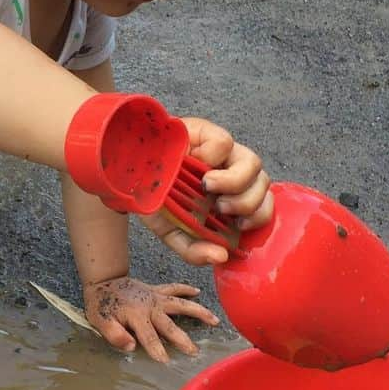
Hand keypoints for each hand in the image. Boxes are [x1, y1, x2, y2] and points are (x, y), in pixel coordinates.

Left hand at [83, 276, 218, 362]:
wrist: (102, 280)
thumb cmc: (100, 304)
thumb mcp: (99, 321)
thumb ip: (114, 334)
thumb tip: (131, 346)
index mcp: (135, 316)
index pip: (148, 336)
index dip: (157, 349)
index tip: (166, 362)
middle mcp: (149, 306)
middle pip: (169, 325)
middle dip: (182, 339)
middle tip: (195, 351)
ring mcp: (155, 297)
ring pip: (180, 304)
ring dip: (197, 311)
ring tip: (214, 319)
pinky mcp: (156, 290)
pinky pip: (174, 288)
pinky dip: (185, 289)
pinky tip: (198, 292)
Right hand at [140, 118, 272, 264]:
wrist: (125, 175)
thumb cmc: (153, 200)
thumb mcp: (172, 232)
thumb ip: (194, 250)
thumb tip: (221, 257)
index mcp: (229, 199)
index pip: (263, 206)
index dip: (259, 216)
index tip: (237, 226)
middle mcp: (231, 173)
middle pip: (263, 184)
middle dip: (247, 203)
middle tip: (221, 209)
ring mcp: (221, 153)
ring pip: (253, 163)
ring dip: (235, 181)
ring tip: (209, 187)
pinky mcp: (208, 132)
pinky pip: (224, 144)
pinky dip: (211, 156)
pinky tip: (192, 162)